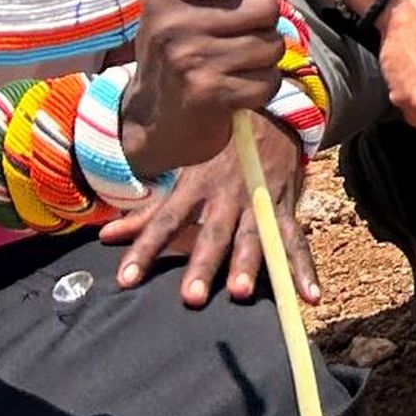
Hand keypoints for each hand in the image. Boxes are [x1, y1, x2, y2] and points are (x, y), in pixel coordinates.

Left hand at [101, 116, 314, 308]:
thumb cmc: (219, 154)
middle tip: (191, 297)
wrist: (271, 118)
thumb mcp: (183, 177)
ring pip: (255, 237)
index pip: (164, 222)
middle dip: (203, 264)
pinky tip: (310, 298)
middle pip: (213, 234)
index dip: (144, 249)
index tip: (126, 279)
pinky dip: (305, 269)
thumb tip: (104, 237)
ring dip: (249, 265)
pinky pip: (296, 242)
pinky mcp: (286, 208)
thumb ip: (148, 214)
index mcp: (196, 187)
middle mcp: (227, 195)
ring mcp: (259, 202)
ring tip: (241, 293)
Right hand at [119, 0, 287, 180]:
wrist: (155, 126)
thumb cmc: (183, 56)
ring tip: (234, 69)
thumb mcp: (191, 9)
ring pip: (272, 45)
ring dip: (263, 62)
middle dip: (263, 28)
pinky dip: (261, 90)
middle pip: (265, 5)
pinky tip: (235, 93)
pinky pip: (268, 81)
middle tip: (238, 44)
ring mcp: (189, 59)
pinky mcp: (209, 93)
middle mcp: (173, 23)